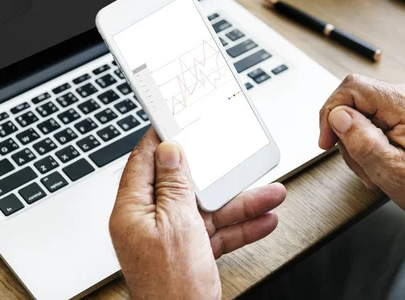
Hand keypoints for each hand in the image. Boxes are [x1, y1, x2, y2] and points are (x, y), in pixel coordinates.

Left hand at [109, 128, 285, 299]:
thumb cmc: (172, 288)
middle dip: (217, 175)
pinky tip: (264, 219)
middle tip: (233, 158)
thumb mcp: (177, 225)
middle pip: (184, 185)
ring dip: (240, 202)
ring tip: (270, 193)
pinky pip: (216, 231)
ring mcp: (171, 238)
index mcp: (134, 211)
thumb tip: (170, 151)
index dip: (161, 140)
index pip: (144, 162)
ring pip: (207, 209)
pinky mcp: (190, 252)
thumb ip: (174, 186)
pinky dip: (239, 226)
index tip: (178, 122)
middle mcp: (150, 222)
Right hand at [319, 74, 404, 219]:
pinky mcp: (401, 112)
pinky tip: (376, 160)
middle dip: (345, 133)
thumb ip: (362, 141)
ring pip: (358, 112)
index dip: (331, 111)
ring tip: (372, 167)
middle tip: (357, 161)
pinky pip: (369, 118)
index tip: (326, 140)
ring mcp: (404, 103)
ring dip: (356, 142)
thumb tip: (338, 115)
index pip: (352, 87)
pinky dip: (365, 140)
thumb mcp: (390, 171)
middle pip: (352, 100)